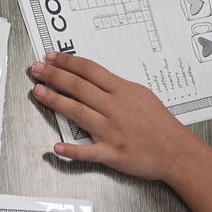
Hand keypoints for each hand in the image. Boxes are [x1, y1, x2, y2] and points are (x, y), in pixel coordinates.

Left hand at [30, 52, 194, 181]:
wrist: (176, 150)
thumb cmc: (160, 124)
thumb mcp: (141, 95)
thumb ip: (116, 89)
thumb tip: (95, 82)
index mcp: (122, 91)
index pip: (89, 71)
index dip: (67, 62)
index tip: (50, 58)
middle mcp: (115, 108)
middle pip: (79, 87)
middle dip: (54, 76)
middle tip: (36, 70)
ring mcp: (112, 131)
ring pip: (79, 113)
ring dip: (56, 102)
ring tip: (38, 93)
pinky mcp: (113, 153)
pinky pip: (89, 152)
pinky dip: (72, 150)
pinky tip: (56, 146)